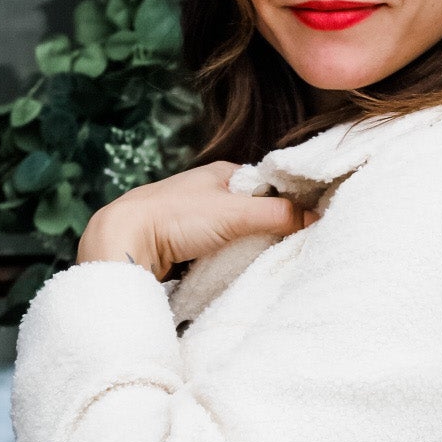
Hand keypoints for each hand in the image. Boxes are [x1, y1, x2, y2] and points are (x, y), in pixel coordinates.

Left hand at [77, 162, 307, 277]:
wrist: (124, 241)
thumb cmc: (175, 217)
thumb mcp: (235, 213)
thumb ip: (277, 215)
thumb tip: (316, 218)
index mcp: (223, 173)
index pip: (270, 185)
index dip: (289, 202)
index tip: (309, 222)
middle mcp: (210, 191)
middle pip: (254, 210)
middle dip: (270, 228)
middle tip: (289, 246)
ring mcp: (197, 217)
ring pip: (236, 232)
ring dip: (248, 246)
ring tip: (263, 259)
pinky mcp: (186, 242)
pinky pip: (219, 249)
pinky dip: (229, 258)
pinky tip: (235, 268)